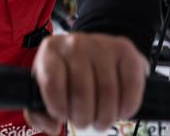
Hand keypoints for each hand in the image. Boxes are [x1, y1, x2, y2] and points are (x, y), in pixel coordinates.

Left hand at [25, 33, 148, 133]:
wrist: (94, 50)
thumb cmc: (67, 73)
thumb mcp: (45, 85)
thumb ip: (39, 111)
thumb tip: (52, 126)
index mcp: (50, 50)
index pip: (52, 83)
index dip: (58, 108)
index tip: (63, 116)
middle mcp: (75, 43)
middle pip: (82, 92)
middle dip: (84, 118)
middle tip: (85, 123)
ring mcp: (101, 44)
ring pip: (107, 92)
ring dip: (105, 117)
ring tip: (101, 120)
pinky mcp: (125, 50)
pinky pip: (130, 86)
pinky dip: (127, 107)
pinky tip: (120, 111)